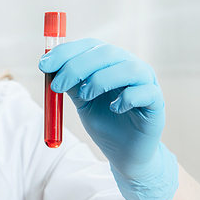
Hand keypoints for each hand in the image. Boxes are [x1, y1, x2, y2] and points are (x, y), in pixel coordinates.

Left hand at [38, 38, 178, 199]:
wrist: (125, 154)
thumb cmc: (104, 122)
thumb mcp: (81, 101)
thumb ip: (70, 83)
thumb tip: (48, 66)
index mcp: (110, 61)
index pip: (90, 45)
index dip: (66, 52)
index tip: (43, 66)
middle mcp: (129, 65)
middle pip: (107, 53)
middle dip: (77, 66)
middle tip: (57, 85)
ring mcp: (146, 82)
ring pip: (128, 68)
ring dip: (101, 79)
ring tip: (86, 96)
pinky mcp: (156, 102)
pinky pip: (145, 92)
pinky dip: (127, 97)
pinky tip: (115, 109)